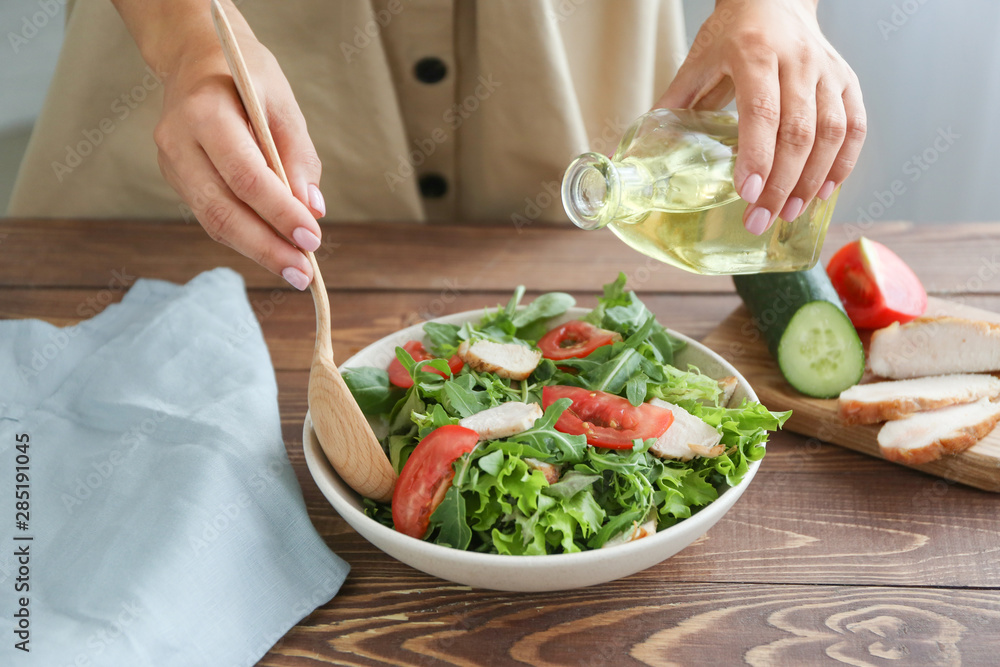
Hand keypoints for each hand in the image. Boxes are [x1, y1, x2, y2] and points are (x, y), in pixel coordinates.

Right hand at [115, 1, 323, 288]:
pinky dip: (246, 238)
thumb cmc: (246, 76)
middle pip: (222, 210)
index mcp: (204, 113)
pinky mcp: (178, 180)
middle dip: (267, 248)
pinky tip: (274, 249)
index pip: (245, 176)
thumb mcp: (282, 101)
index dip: (280, 212)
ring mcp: (172, 165)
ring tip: (296, 269)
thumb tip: (312, 210)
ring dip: (258, 251)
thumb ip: (298, 154)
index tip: (313, 237)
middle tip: (304, 273)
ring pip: (214, 221)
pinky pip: (213, 217)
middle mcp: (178, 143)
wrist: (195, 59)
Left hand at [656, 0, 865, 234]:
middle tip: (761, 220)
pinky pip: (855, 126)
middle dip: (780, 183)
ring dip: (811, 180)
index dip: (757, 156)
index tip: (747, 193)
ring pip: (831, 133)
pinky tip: (823, 191)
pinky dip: (843, 163)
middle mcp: (797, 61)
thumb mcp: (697, 60)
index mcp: (754, 54)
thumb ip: (675, 103)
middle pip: (798, 131)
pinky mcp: (846, 80)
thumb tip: (646, 151)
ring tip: (789, 213)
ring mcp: (827, 70)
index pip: (761, 111)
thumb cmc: (733, 34)